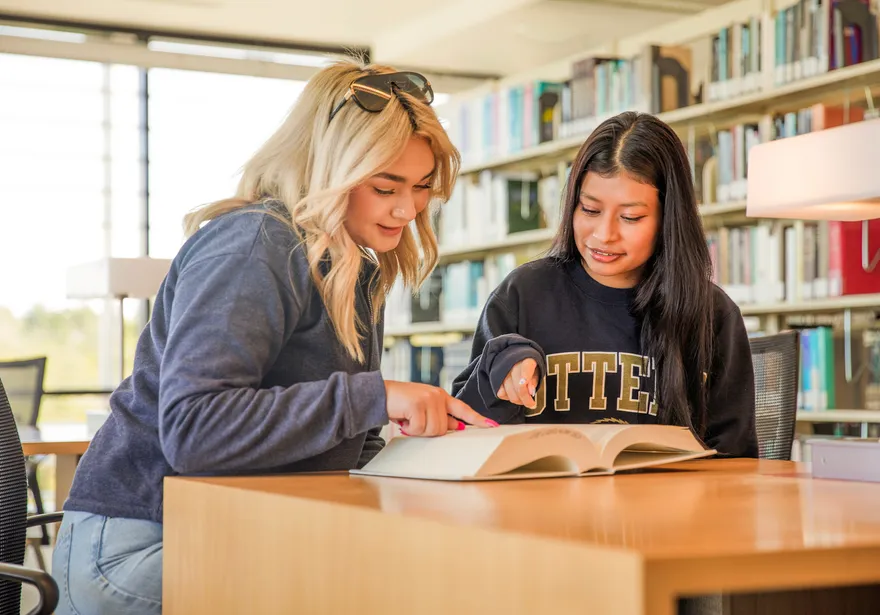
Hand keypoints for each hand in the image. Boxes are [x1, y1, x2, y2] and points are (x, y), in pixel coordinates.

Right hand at [384, 381, 498, 436]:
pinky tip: (403, 419)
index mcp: (441, 396)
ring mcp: (428, 399)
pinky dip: (410, 429)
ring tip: (408, 419)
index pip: (463, 409)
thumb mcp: (423, 409)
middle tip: (414, 422)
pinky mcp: (417, 404)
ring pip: (434, 430)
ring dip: (418, 430)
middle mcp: (438, 395)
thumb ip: (440, 417)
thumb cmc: (401, 404)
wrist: (379, 394)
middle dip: (428, 430)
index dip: (478, 419)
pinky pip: (420, 429)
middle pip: (444, 428)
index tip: (492, 426)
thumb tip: (456, 427)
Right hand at [497, 358, 537, 409]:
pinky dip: (508, 397)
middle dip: (526, 399)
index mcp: (526, 359)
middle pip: (519, 386)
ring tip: (523, 399)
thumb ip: (534, 381)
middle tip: (531, 404)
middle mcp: (512, 364)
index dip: (527, 377)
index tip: (530, 390)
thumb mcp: (535, 373)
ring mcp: (503, 372)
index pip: (527, 367)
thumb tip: (531, 392)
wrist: (514, 362)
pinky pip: (501, 394)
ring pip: (510, 392)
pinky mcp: (495, 379)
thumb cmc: (528, 369)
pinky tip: (514, 394)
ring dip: (518, 400)